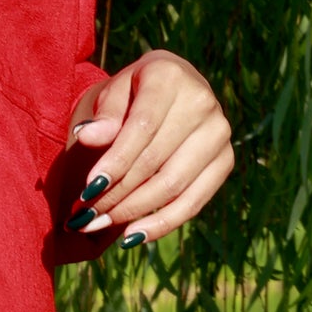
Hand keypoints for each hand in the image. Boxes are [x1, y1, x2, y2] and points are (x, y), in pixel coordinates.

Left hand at [64, 50, 232, 247]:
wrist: (168, 91)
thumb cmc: (132, 94)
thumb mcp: (114, 93)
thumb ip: (103, 115)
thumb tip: (87, 137)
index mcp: (170, 76)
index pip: (141, 128)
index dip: (114, 162)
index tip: (86, 188)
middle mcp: (203, 101)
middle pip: (155, 161)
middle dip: (116, 193)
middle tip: (84, 215)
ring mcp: (220, 132)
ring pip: (174, 186)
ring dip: (133, 211)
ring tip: (99, 224)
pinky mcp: (226, 160)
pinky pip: (195, 201)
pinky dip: (162, 223)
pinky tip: (132, 236)